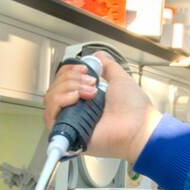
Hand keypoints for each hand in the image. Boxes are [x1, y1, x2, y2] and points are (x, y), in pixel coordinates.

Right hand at [44, 53, 160, 163]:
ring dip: (67, 87)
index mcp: (86, 99)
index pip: (63, 83)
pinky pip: (50, 115)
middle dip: (70, 77)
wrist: (138, 127)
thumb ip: (108, 66)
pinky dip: (60, 101)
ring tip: (88, 92)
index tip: (84, 68)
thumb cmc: (134, 110)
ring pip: (51, 99)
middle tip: (90, 81)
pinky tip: (76, 98)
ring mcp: (71, 122)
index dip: (69, 71)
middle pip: (55, 88)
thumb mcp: (120, 79)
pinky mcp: (68, 133)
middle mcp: (77, 111)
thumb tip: (97, 56)